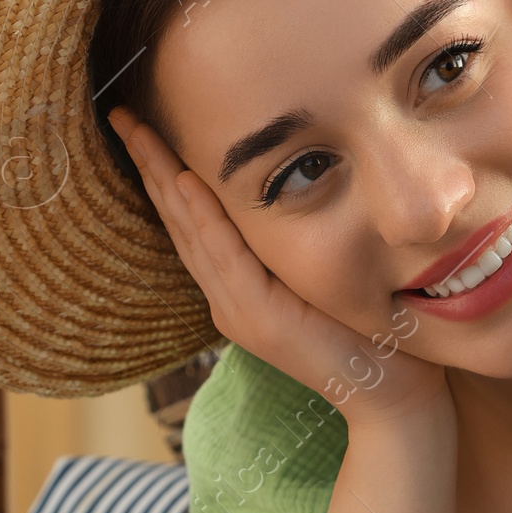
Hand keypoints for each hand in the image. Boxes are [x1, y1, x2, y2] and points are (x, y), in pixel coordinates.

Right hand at [110, 110, 444, 422]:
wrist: (390, 399)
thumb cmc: (371, 337)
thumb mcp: (323, 276)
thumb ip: (297, 241)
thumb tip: (300, 182)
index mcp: (237, 286)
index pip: (191, 216)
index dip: (163, 168)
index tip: (142, 122)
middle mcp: (227, 296)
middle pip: (176, 216)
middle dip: (147, 162)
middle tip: (121, 113)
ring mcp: (238, 308)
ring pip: (189, 229)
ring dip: (161, 177)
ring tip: (137, 132)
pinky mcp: (259, 316)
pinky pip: (225, 256)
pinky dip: (203, 216)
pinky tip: (185, 181)